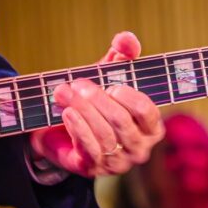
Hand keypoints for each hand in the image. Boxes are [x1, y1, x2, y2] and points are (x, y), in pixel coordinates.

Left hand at [30, 32, 163, 176]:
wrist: (56, 130)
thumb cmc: (92, 103)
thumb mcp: (108, 76)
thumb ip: (121, 55)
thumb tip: (126, 38)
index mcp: (151, 127)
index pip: (146, 111)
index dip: (127, 96)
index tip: (110, 85)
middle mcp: (139, 148)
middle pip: (121, 121)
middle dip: (97, 99)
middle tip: (77, 84)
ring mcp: (117, 162)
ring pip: (103, 134)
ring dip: (82, 110)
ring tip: (63, 92)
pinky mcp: (93, 168)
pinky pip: (89, 149)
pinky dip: (77, 128)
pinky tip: (67, 113)